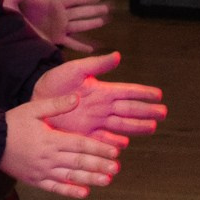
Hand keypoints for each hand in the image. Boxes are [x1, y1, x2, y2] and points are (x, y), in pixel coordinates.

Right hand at [1, 91, 123, 197]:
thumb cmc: (12, 123)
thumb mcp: (33, 108)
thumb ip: (56, 105)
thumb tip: (77, 98)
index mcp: (51, 139)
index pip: (81, 144)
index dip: (99, 148)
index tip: (115, 151)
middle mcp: (49, 157)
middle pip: (80, 162)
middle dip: (100, 165)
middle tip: (116, 168)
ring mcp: (42, 171)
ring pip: (71, 177)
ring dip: (90, 179)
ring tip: (106, 181)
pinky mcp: (35, 180)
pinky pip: (55, 188)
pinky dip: (70, 191)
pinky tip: (84, 193)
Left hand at [4, 0, 110, 52]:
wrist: (4, 27)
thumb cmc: (10, 9)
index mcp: (52, 2)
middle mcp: (58, 14)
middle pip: (81, 11)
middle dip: (95, 9)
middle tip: (109, 7)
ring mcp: (58, 27)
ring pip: (80, 25)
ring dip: (92, 23)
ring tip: (104, 21)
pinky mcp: (54, 38)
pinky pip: (71, 42)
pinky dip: (81, 46)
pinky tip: (91, 48)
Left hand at [30, 52, 166, 146]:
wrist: (37, 100)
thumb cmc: (55, 83)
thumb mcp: (75, 69)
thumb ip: (97, 64)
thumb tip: (118, 55)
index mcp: (103, 91)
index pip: (128, 91)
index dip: (144, 93)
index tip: (159, 94)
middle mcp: (103, 108)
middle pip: (130, 110)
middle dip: (147, 111)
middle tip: (163, 113)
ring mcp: (96, 123)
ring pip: (122, 125)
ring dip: (137, 127)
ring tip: (152, 128)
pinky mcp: (86, 135)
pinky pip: (104, 140)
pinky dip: (114, 143)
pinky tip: (124, 144)